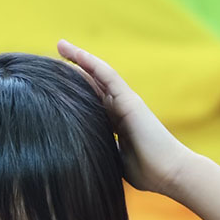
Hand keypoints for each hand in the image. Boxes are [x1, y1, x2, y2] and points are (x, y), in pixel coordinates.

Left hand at [57, 39, 189, 194]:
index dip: (74, 92)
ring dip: (79, 58)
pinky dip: (90, 62)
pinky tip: (75, 53)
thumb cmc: (147, 173)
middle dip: (73, 71)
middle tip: (50, 59)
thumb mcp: (115, 161)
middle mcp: (120, 108)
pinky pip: (107, 75)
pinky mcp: (130, 100)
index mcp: (116, 122)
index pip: (91, 101)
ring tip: (60, 45)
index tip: (53, 86)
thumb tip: (79, 158)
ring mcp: (126, 102)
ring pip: (98, 74)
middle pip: (92, 84)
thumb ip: (101, 152)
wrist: (170, 173)